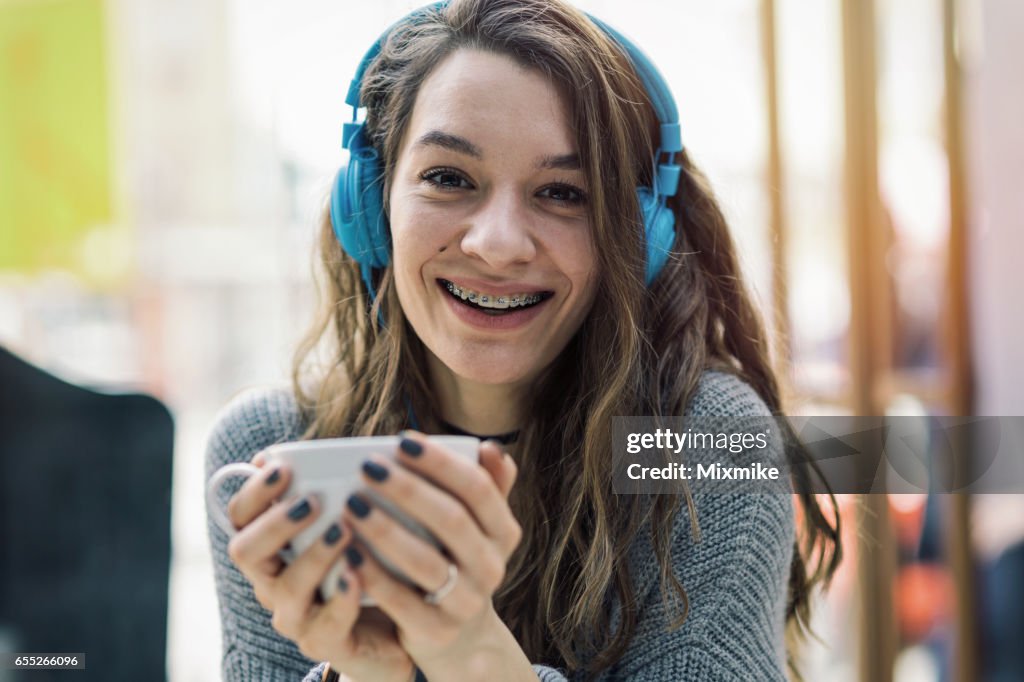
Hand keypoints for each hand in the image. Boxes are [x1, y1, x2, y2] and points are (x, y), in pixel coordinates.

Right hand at [224, 451, 414, 681]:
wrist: (397, 618)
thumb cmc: (366, 555)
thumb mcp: (349, 514)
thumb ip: (329, 482)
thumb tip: (310, 444)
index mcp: (270, 545)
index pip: (241, 515)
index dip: (256, 491)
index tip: (284, 466)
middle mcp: (272, 580)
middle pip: (246, 551)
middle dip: (276, 523)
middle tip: (313, 500)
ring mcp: (296, 615)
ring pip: (286, 589)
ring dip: (313, 555)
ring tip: (343, 530)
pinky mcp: (327, 642)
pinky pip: (326, 626)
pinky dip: (340, 597)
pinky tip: (357, 574)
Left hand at [341, 433, 529, 678]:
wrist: (455, 633)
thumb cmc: (455, 557)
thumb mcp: (477, 524)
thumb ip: (487, 485)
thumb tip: (489, 446)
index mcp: (503, 531)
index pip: (477, 488)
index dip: (441, 462)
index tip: (402, 440)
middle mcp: (491, 567)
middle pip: (451, 520)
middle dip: (407, 489)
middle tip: (367, 466)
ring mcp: (466, 602)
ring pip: (425, 561)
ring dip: (385, 529)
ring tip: (350, 503)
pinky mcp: (436, 630)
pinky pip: (401, 600)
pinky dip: (373, 575)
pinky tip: (347, 551)